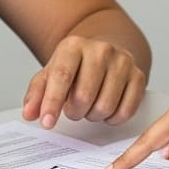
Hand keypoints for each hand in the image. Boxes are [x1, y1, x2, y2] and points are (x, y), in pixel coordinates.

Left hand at [22, 35, 146, 127]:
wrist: (103, 52)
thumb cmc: (74, 67)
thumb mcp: (50, 74)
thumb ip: (37, 94)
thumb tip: (30, 114)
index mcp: (74, 45)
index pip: (62, 76)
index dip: (52, 103)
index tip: (47, 122)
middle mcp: (100, 49)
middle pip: (84, 96)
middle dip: (75, 112)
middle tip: (73, 109)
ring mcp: (122, 61)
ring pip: (105, 106)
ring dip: (93, 116)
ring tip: (89, 107)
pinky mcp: (138, 76)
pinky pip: (126, 111)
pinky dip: (113, 118)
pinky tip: (106, 110)